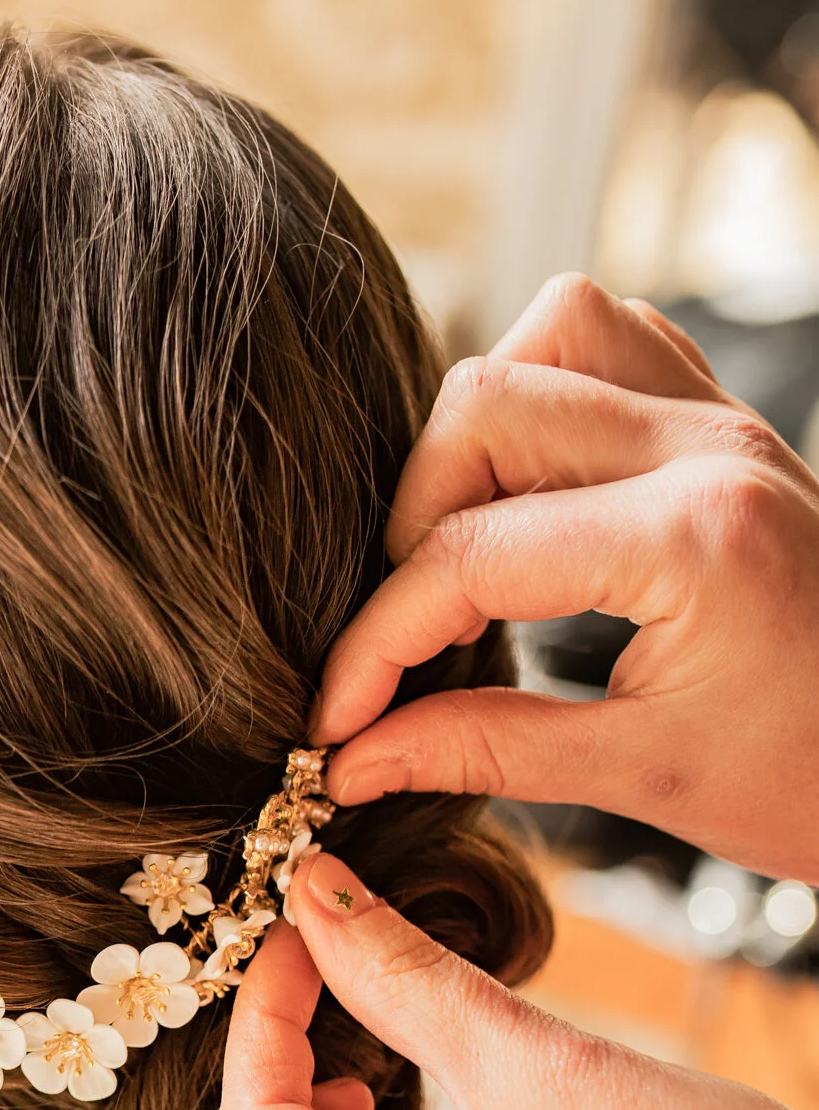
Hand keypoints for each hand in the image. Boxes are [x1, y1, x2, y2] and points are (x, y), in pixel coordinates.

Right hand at [316, 274, 818, 884]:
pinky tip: (534, 496)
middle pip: (484, 404)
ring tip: (470, 543)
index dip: (377, 640)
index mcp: (693, 540)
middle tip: (409, 625)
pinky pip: (612, 341)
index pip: (471, 555)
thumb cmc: (810, 779)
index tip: (338, 715)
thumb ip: (482, 749)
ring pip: (549, 331)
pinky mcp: (726, 418)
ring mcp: (722, 418)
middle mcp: (706, 448)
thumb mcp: (641, 778)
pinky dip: (547, 396)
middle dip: (410, 521)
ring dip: (477, 433)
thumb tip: (354, 757)